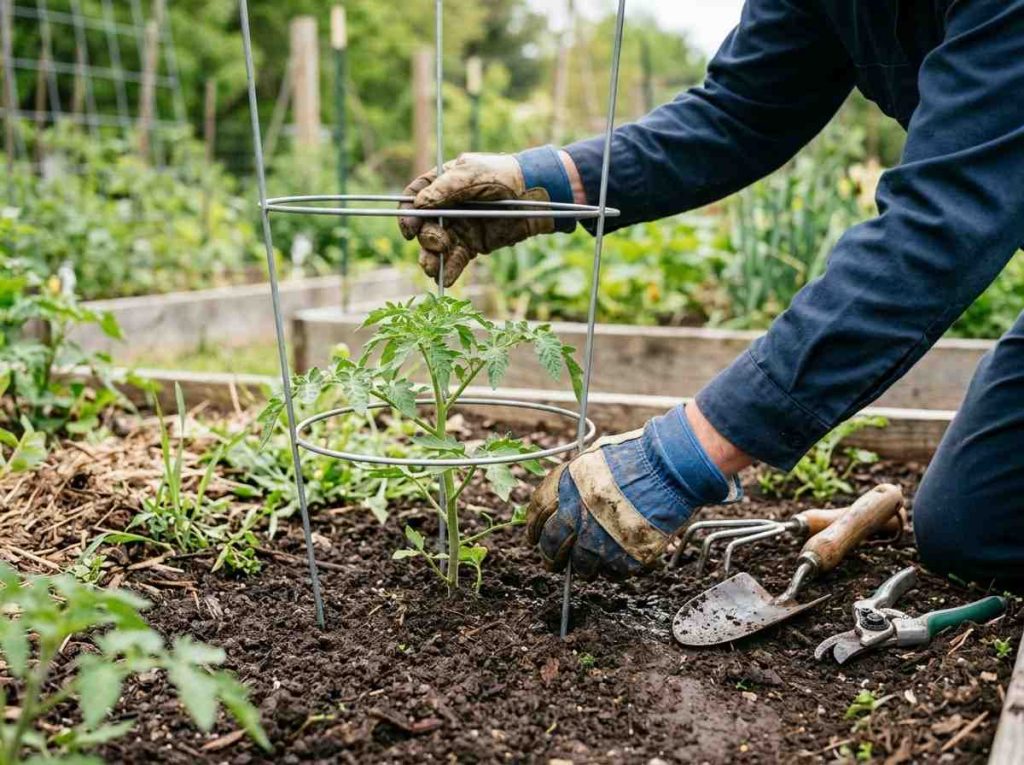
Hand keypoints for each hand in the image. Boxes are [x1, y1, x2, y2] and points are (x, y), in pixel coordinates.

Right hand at [399, 153, 554, 286]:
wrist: (534, 196)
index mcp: (442, 184)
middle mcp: (447, 208)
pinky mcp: (472, 245)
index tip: (409, 228)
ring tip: (432, 267)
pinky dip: (449, 270)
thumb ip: (444, 189)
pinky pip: (455, 260)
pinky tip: (445, 279)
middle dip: (425, 238)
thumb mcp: (471, 175)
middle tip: (438, 243)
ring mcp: (459, 227)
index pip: (414, 197)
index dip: (407, 213)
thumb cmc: (503, 176)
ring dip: (431, 258)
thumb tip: (417, 205)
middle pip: (422, 226)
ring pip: (435, 247)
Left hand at [526, 406, 736, 578]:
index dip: (533, 528)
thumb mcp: (594, 458)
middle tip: (552, 562)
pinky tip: (615, 561)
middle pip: (553, 544)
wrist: (672, 468)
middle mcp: (577, 514)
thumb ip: (574, 482)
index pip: (537, 513)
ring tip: (586, 566)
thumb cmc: (637, 456)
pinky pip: (612, 572)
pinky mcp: (625, 556)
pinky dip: (612, 570)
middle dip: (550, 556)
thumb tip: (560, 503)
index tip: (533, 538)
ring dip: (582, 567)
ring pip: (581, 565)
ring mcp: (600, 538)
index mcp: (567, 486)